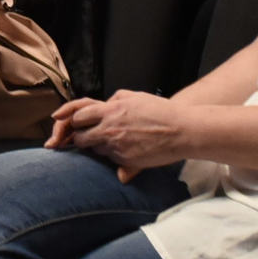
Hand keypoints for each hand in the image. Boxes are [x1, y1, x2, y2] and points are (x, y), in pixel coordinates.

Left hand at [47, 92, 187, 181]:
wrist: (181, 131)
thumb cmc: (160, 111)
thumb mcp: (135, 97)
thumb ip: (116, 100)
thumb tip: (106, 104)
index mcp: (110, 111)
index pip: (78, 116)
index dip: (75, 120)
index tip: (77, 122)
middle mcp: (110, 130)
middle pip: (81, 137)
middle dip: (81, 136)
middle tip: (88, 135)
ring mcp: (117, 147)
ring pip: (95, 149)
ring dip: (97, 146)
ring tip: (112, 141)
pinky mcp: (126, 161)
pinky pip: (110, 159)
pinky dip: (112, 155)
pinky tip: (124, 149)